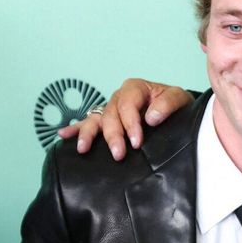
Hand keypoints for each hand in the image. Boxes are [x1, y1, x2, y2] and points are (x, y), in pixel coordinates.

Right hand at [57, 79, 192, 159]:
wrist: (177, 111)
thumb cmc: (176, 104)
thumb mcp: (179, 99)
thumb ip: (168, 104)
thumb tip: (150, 118)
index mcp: (135, 88)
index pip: (127, 105)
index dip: (130, 124)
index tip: (137, 142)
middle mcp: (119, 98)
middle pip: (110, 116)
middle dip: (113, 135)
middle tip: (119, 154)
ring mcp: (110, 109)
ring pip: (95, 120)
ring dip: (88, 134)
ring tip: (83, 148)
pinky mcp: (106, 121)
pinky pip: (88, 123)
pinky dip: (75, 129)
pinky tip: (63, 136)